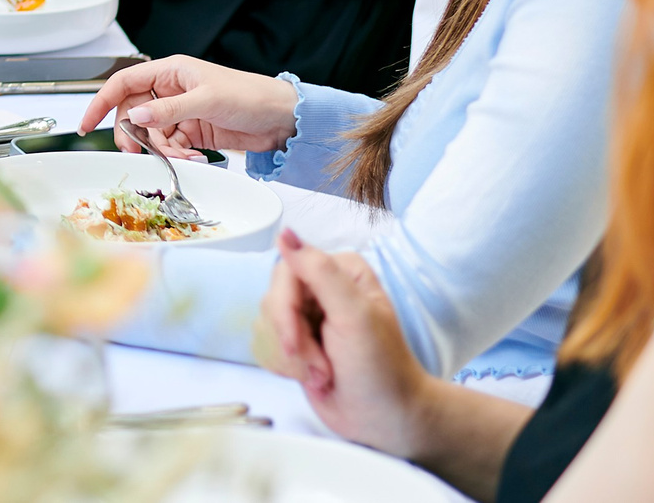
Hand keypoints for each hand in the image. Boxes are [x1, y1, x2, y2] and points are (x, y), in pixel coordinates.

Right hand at [77, 55, 298, 157]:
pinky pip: (170, 147)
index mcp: (170, 71)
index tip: (86, 123)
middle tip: (140, 151)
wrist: (281, 119)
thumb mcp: (206, 99)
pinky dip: (177, 157)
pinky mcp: (192, 133)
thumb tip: (135, 116)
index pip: (124, 83)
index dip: (101, 102)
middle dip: (135, 135)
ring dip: (163, 150)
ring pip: (152, 135)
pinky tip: (195, 158)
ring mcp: (181, 113)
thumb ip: (168, 109)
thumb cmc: (250, 95)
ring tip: (184, 156)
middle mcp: (171, 90)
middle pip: (134, 113)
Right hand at [258, 230, 439, 459]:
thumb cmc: (380, 368)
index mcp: (340, 272)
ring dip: (293, 359)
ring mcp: (307, 319)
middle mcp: (321, 290)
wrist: (387, 421)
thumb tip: (285, 234)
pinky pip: (267, 346)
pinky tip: (315, 379)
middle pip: (273, 300)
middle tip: (320, 366)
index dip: (284, 307)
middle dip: (293, 340)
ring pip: (267, 325)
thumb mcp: (354, 315)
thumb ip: (319, 271)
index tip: (296, 339)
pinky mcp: (297, 346)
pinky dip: (288, 368)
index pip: (287, 270)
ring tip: (324, 375)